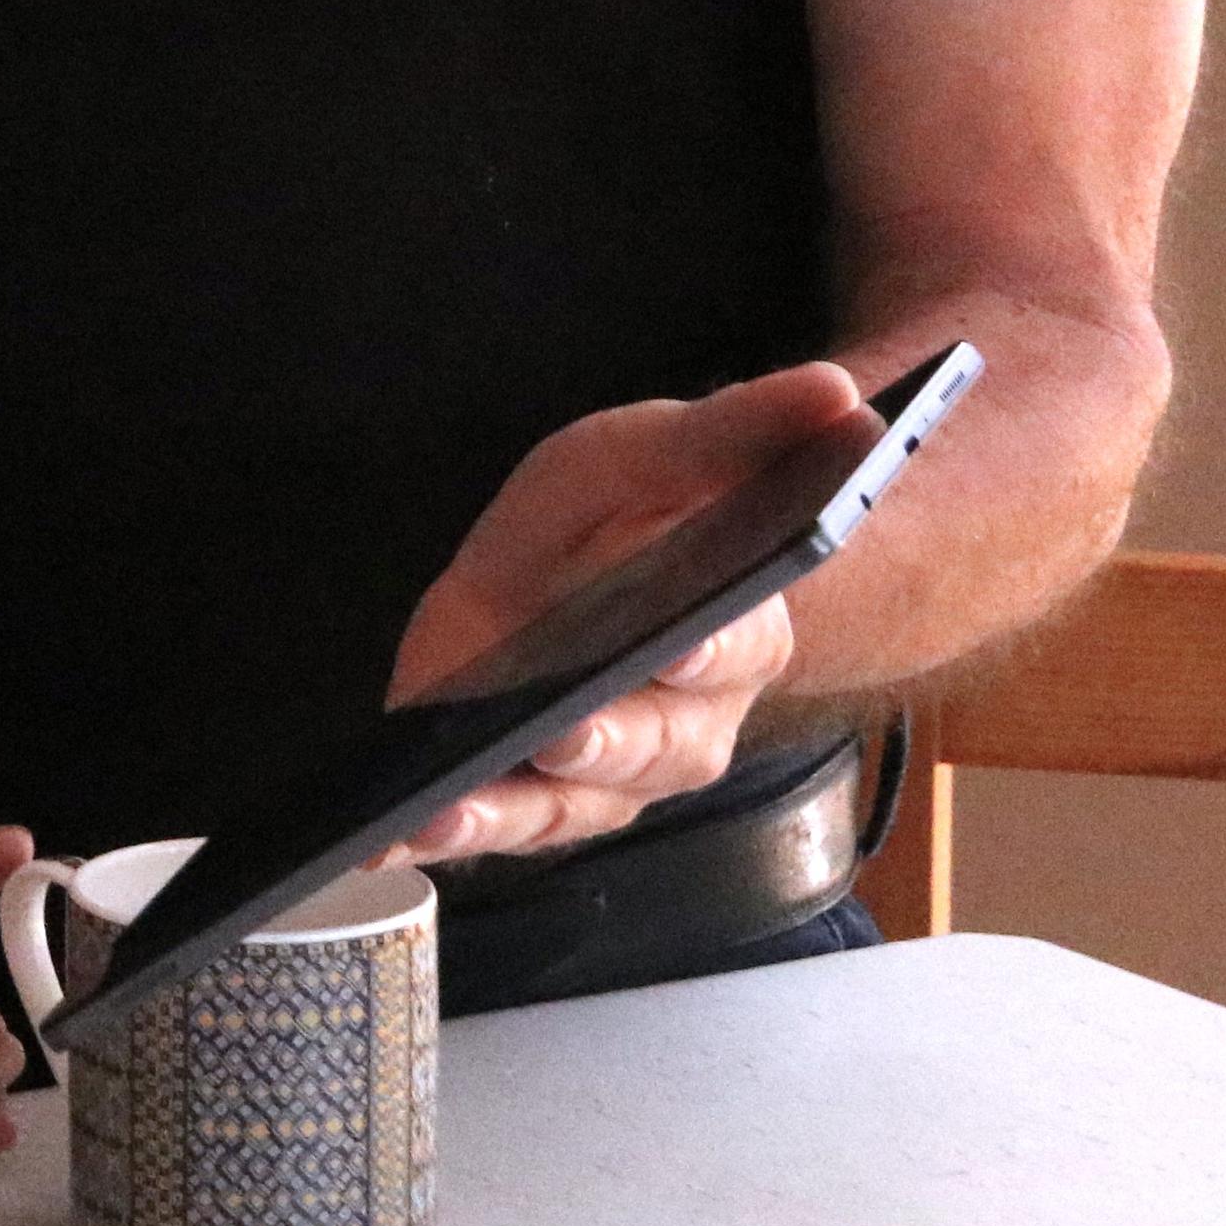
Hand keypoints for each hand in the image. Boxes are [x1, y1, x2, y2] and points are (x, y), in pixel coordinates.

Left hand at [380, 360, 871, 866]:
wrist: (567, 564)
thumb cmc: (624, 511)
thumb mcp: (656, 450)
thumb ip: (737, 428)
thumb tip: (840, 391)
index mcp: (737, 635)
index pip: (735, 644)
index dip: (713, 645)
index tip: (687, 637)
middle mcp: (686, 724)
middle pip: (655, 746)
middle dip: (605, 741)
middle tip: (559, 730)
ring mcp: (609, 775)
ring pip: (570, 805)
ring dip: (505, 813)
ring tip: (442, 811)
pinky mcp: (535, 797)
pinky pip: (495, 825)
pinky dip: (444, 834)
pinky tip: (385, 834)